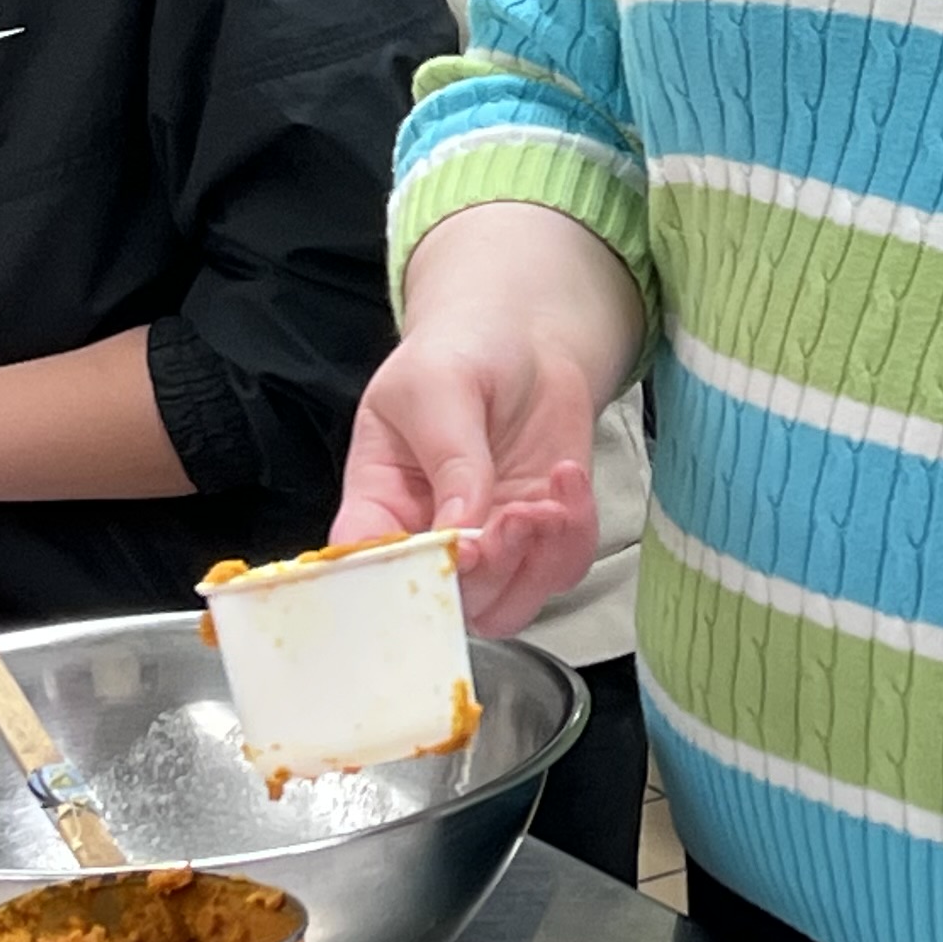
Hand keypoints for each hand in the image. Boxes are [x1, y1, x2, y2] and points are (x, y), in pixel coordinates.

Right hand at [332, 329, 603, 634]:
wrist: (525, 337)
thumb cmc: (460, 352)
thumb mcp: (438, 386)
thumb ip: (448, 456)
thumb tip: (461, 528)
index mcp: (380, 503)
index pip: (368, 567)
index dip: (403, 579)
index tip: (451, 550)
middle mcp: (431, 536)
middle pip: (449, 599)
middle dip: (489, 571)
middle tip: (515, 517)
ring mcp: (490, 541)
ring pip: (507, 604)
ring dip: (534, 564)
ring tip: (547, 502)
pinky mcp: (543, 534)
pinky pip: (562, 566)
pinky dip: (574, 534)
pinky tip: (568, 478)